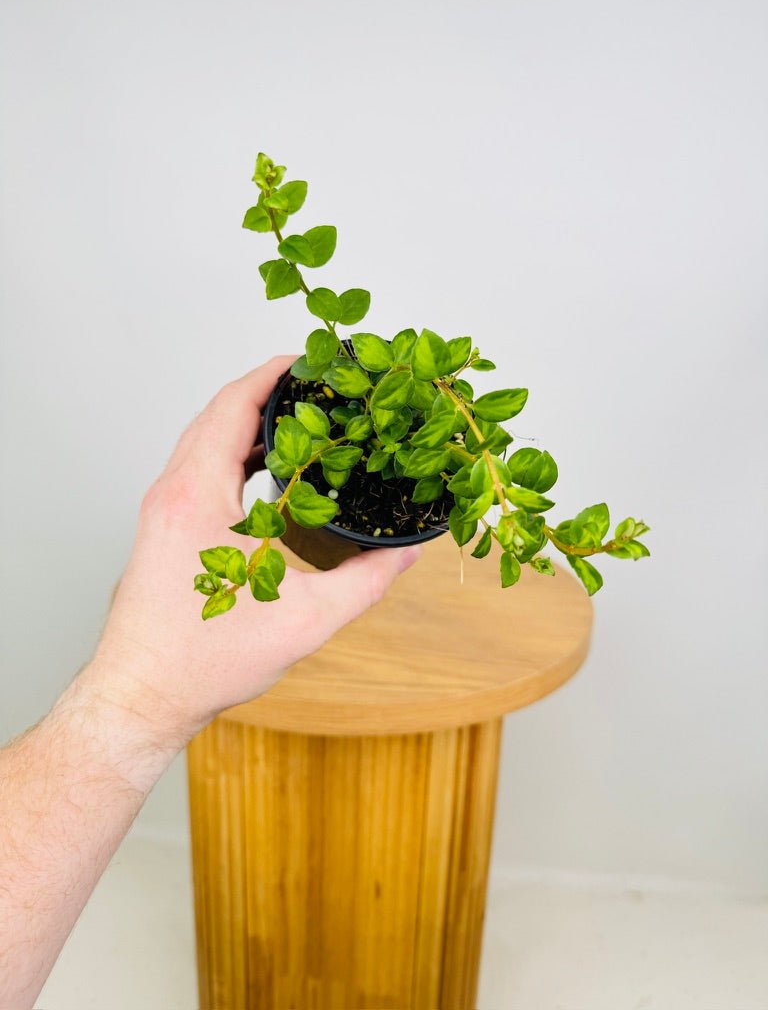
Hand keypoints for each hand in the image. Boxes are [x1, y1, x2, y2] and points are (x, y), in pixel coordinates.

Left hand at [83, 356, 420, 752]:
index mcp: (197, 497)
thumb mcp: (303, 622)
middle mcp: (172, 492)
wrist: (141, 694)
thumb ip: (364, 582)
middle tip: (315, 385)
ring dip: (248, 422)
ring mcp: (162, 508)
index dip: (272, 375)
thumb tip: (406, 554)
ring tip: (299, 420)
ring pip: (204, 440)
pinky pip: (198, 466)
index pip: (232, 407)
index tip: (310, 360)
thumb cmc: (203, 661)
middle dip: (266, 391)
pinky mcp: (162, 527)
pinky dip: (233, 451)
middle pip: (216, 414)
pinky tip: (267, 469)